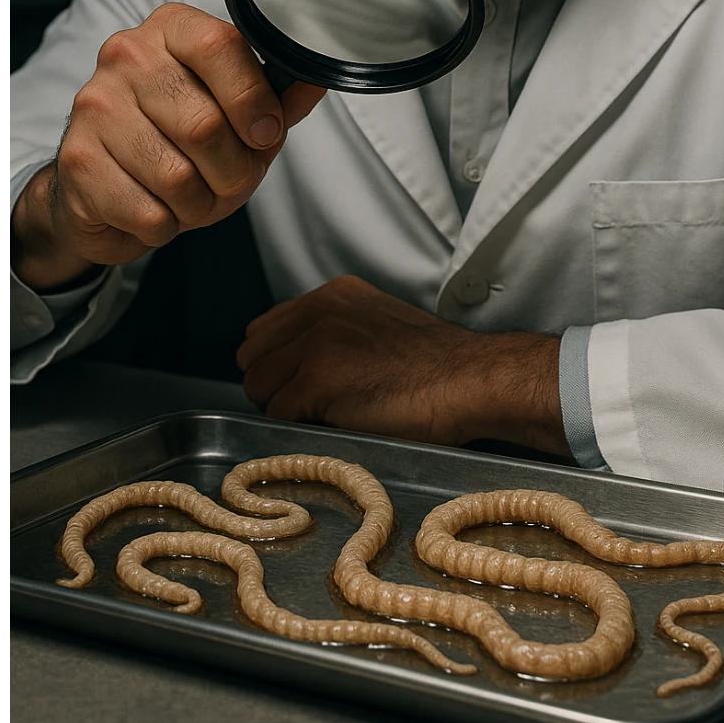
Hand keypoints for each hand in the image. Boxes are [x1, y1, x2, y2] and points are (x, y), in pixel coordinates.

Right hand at [12, 2, 324, 289]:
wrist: (99, 182)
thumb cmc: (178, 138)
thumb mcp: (236, 110)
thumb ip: (277, 96)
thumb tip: (319, 77)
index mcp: (172, 29)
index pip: (220, 46)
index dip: (253, 99)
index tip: (265, 133)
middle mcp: (126, 56)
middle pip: (204, 125)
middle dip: (233, 171)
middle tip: (228, 180)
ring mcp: (95, 107)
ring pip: (177, 177)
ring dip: (200, 204)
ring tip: (191, 195)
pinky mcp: (76, 161)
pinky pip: (149, 212)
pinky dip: (166, 225)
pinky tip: (155, 208)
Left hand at [236, 274, 571, 456]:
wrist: (472, 380)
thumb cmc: (436, 368)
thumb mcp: (378, 326)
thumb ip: (335, 332)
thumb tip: (293, 367)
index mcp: (333, 294)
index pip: (264, 330)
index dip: (277, 365)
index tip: (301, 386)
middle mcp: (320, 310)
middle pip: (252, 358)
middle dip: (273, 387)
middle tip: (310, 407)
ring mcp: (317, 341)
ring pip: (258, 388)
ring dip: (284, 410)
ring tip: (327, 416)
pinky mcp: (319, 377)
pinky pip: (279, 415)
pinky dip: (301, 428)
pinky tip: (338, 424)